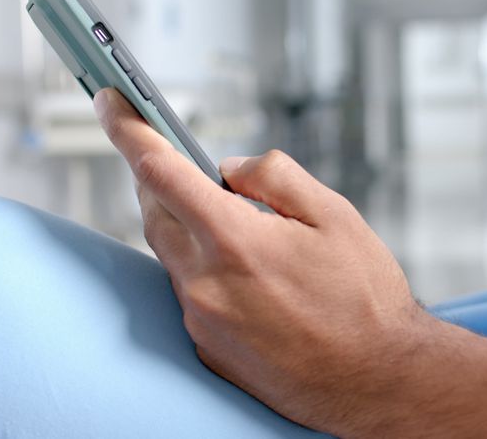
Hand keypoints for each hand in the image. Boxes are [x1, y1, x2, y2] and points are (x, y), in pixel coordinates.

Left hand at [93, 89, 441, 435]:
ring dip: (187, 227)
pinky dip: (204, 269)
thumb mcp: (334, 215)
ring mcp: (201, 322)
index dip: (127, 128)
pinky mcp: (206, 349)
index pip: (159, 169)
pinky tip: (247, 275)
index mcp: (234, 240)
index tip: (109, 102)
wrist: (378, 383)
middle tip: (183, 162)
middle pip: (154, 211)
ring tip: (234, 223)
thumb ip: (274, 176)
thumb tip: (228, 167)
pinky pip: (189, 292)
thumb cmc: (365, 300)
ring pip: (171, 254)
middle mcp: (205, 283)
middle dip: (159, 179)